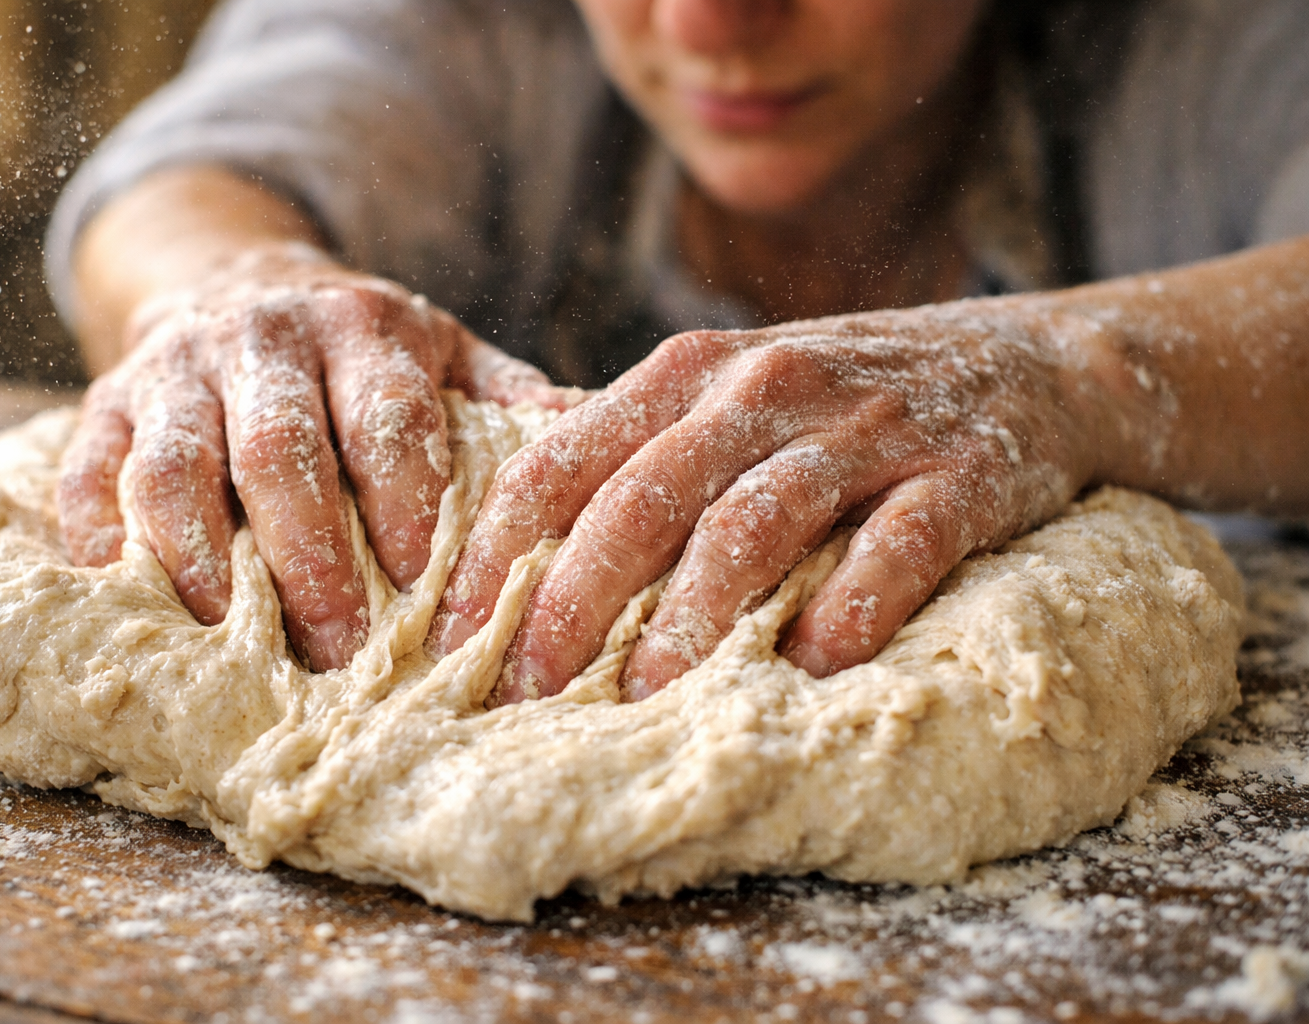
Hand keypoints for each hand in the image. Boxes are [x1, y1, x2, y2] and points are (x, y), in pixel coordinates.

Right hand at [57, 243, 574, 670]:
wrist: (236, 275)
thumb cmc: (362, 349)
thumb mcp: (444, 351)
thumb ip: (511, 400)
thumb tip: (609, 450)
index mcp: (365, 329)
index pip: (387, 419)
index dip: (405, 504)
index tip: (427, 588)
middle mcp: (264, 340)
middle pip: (280, 452)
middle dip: (310, 559)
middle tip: (340, 653)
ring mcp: (175, 369)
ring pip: (177, 468)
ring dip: (201, 563)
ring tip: (230, 646)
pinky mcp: (107, 399)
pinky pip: (88, 470)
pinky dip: (98, 536)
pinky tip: (120, 597)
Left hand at [430, 302, 1105, 700]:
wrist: (1027, 361)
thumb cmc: (844, 398)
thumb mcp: (732, 396)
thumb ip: (640, 450)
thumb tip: (520, 548)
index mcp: (690, 374)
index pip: (561, 458)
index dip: (496, 548)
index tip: (450, 632)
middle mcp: (764, 388)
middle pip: (642, 497)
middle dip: (572, 599)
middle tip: (527, 689)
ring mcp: (864, 428)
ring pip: (753, 524)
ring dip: (691, 618)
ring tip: (641, 697)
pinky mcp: (958, 474)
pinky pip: (898, 544)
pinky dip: (851, 607)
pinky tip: (812, 667)